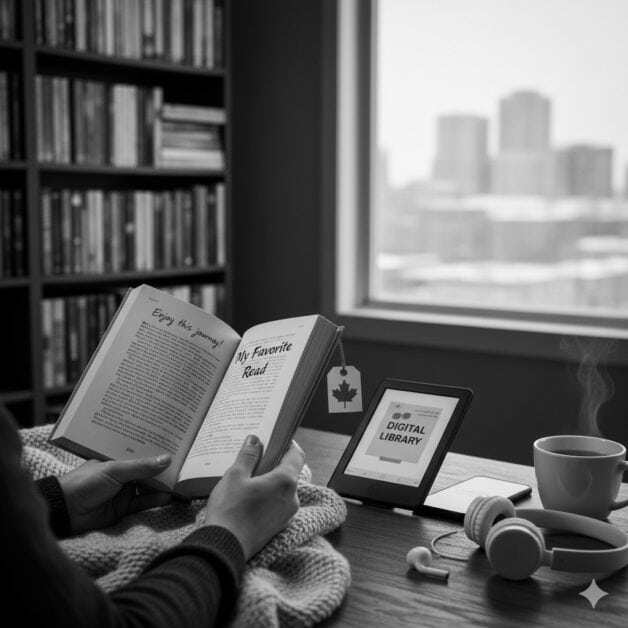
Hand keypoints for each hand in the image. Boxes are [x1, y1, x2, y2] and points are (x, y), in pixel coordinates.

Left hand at [58, 455, 171, 533]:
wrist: (65, 511)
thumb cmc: (86, 482)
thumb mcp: (115, 470)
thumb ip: (142, 467)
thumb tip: (167, 459)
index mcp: (117, 459)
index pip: (141, 453)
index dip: (157, 451)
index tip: (175, 447)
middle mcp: (121, 474)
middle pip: (146, 471)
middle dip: (163, 469)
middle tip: (184, 465)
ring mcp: (123, 492)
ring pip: (147, 487)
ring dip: (162, 486)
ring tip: (181, 482)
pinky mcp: (123, 509)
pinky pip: (142, 503)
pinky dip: (155, 500)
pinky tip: (168, 497)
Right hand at [205, 435, 304, 559]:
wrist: (225, 548)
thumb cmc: (230, 510)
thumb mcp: (235, 476)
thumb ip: (248, 456)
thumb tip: (255, 440)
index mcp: (286, 481)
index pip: (297, 455)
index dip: (288, 444)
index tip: (275, 439)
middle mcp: (292, 497)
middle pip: (289, 471)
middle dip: (274, 462)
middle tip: (256, 456)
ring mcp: (287, 514)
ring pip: (283, 489)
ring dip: (270, 480)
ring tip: (248, 477)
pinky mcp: (278, 526)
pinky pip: (277, 503)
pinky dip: (268, 495)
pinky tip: (249, 496)